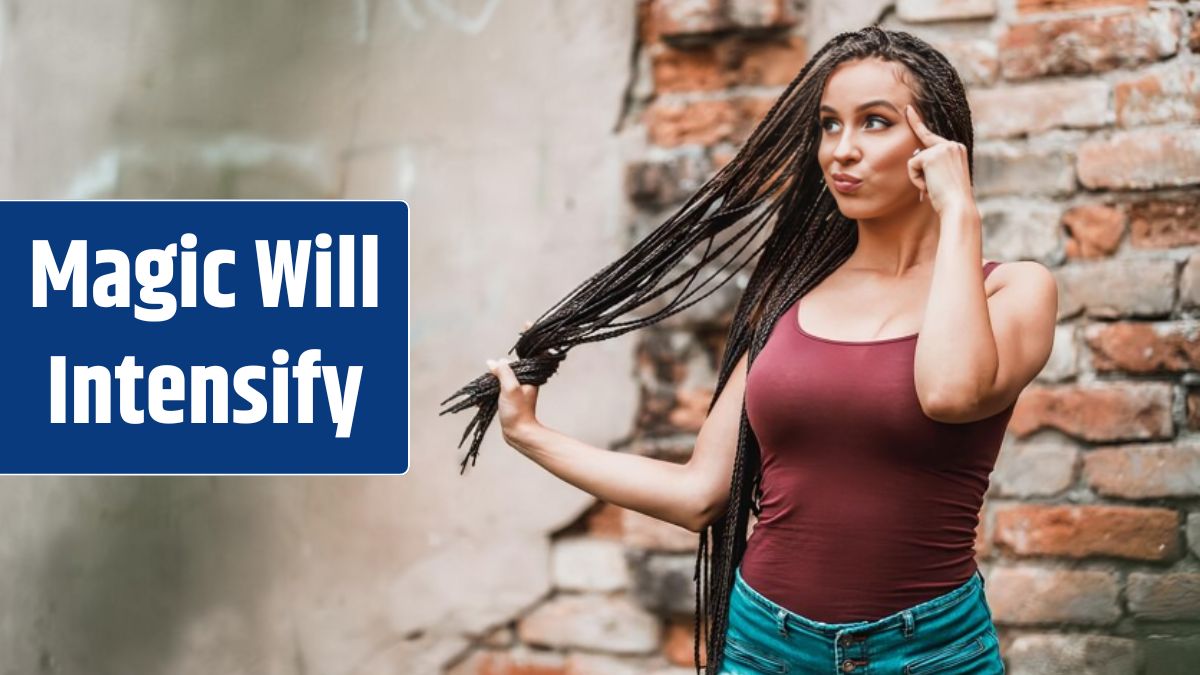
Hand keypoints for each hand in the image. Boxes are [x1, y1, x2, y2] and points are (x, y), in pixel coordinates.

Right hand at [486, 320, 540, 447]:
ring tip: (489, 375)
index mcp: (531, 374)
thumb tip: (495, 361)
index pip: (533, 350)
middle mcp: (528, 377)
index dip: (530, 336)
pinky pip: (502, 383)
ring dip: (499, 372)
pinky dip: (494, 384)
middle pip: (519, 360)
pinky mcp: (512, 394)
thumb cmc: (518, 411)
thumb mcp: (510, 389)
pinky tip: (486, 391)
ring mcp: (520, 385)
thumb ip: (503, 373)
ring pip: (509, 371)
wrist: (519, 433)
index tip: (527, 323)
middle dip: (510, 356)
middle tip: (500, 357)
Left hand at [905, 105, 974, 217]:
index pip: (932, 136)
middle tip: (920, 149)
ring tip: (933, 187)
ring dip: (919, 177)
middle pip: (921, 145)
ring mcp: (943, 148)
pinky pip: (912, 166)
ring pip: (915, 160)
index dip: (917, 122)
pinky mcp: (932, 155)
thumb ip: (932, 166)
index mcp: (956, 149)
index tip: (908, 109)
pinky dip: (916, 179)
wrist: (958, 206)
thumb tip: (915, 162)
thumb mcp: (943, 179)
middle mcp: (952, 144)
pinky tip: (929, 186)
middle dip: (916, 155)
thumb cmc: (949, 199)